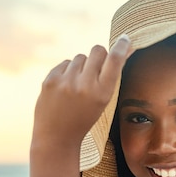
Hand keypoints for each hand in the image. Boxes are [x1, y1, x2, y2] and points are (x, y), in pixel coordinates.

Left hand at [31, 35, 131, 152]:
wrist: (57, 137)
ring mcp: (66, 82)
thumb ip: (109, 77)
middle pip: (98, 50)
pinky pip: (65, 63)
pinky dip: (68, 71)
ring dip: (82, 66)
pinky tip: (66, 88)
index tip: (125, 38)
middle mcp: (84, 85)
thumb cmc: (84, 119)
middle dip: (99, 55)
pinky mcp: (50, 80)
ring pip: (80, 57)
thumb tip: (121, 49)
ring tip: (78, 86)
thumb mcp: (103, 102)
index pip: (115, 60)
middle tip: (97, 68)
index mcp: (102, 93)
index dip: (122, 46)